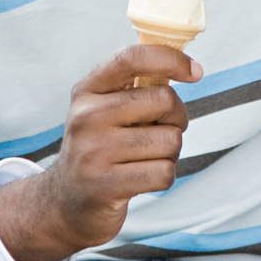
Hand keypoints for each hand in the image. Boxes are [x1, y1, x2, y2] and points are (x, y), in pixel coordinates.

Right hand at [0, 44, 194, 260]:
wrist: (65, 202)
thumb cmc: (100, 147)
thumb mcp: (103, 109)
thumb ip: (136, 87)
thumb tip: (188, 68)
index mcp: (87, 90)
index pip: (131, 58)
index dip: (171, 59)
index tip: (195, 72)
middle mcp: (86, 117)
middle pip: (164, 100)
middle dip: (176, 118)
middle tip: (160, 132)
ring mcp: (94, 152)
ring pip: (170, 140)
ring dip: (170, 153)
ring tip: (146, 158)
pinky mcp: (106, 185)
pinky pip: (164, 172)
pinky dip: (164, 176)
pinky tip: (143, 179)